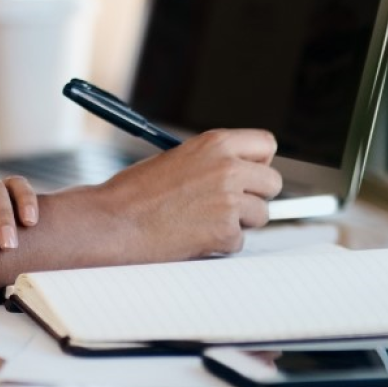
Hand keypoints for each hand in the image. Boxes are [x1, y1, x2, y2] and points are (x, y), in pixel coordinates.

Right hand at [94, 127, 282, 261]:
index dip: (258, 161)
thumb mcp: (177, 158)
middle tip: (229, 203)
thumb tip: (240, 174)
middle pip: (273, 181)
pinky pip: (239, 241)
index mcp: (215, 143)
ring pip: (260, 215)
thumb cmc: (135, 191)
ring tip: (202, 219)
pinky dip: (220, 243)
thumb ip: (212, 162)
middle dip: (255, 194)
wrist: (114, 220)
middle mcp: (228, 168)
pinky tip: (192, 234)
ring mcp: (229, 200)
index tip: (247, 172)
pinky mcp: (226, 231)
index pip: (265, 143)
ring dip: (239, 221)